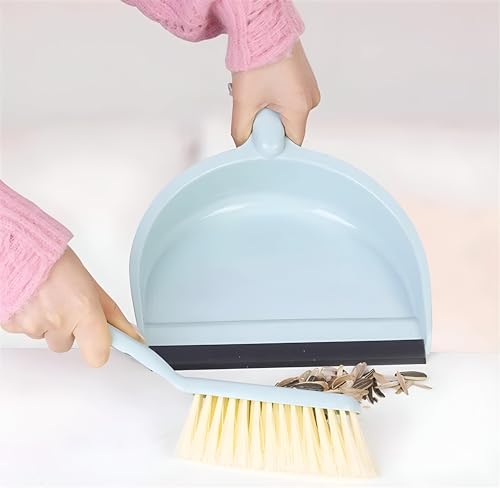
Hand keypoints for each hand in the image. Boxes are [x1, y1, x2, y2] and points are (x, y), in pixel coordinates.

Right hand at [1, 247, 142, 366]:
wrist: (16, 248)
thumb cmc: (53, 260)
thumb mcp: (90, 284)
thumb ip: (110, 313)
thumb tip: (130, 333)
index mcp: (83, 310)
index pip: (98, 355)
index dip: (100, 349)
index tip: (106, 342)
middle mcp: (58, 322)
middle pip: (67, 345)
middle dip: (69, 329)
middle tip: (66, 305)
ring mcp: (32, 326)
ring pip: (46, 337)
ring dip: (48, 323)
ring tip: (47, 297)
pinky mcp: (11, 326)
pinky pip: (27, 331)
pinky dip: (30, 319)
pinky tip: (32, 300)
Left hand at [230, 40, 319, 146]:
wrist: (261, 26)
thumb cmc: (257, 58)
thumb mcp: (243, 103)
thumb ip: (242, 133)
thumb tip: (244, 149)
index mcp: (301, 108)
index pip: (291, 144)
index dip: (272, 144)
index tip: (258, 135)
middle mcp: (310, 99)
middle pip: (288, 128)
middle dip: (268, 124)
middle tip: (253, 107)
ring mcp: (308, 88)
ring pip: (286, 114)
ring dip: (269, 110)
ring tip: (258, 91)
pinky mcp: (303, 79)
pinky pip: (288, 99)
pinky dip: (274, 98)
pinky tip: (263, 85)